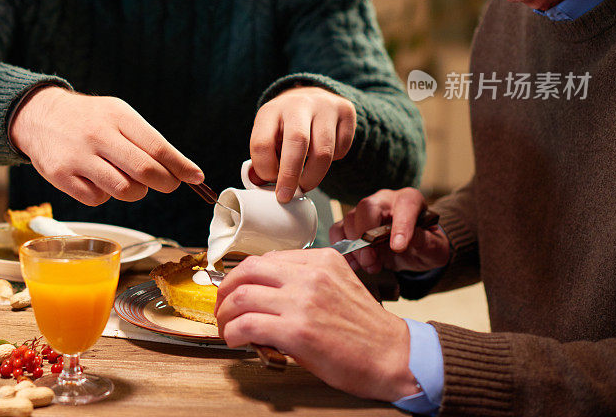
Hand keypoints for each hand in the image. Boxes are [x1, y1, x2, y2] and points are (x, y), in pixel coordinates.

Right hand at [9, 86, 203, 205]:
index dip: (181, 166)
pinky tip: (99, 181)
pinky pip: (98, 199)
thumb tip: (180, 170)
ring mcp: (78, 157)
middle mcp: (98, 135)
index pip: (158, 146)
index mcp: (117, 115)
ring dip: (136, 192)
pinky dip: (106, 196)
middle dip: (165, 183)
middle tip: (169, 185)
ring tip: (130, 181)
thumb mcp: (118, 114)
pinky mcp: (61, 177)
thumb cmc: (91, 118)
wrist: (38, 115)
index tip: (196, 178)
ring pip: (124, 190)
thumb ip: (146, 140)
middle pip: (144, 170)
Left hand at [215, 248, 419, 401]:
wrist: (393, 356)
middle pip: (248, 269)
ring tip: (226, 326)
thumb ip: (305, 280)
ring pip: (242, 295)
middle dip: (226, 289)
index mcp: (320, 260)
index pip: (266, 258)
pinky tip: (235, 340)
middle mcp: (310, 274)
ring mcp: (302, 301)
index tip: (236, 289)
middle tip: (222, 306)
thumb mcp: (337, 286)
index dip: (243, 275)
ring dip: (225, 313)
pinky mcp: (297, 330)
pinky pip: (248, 324)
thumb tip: (266, 292)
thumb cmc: (365, 329)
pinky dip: (233, 332)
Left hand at [250, 87, 355, 201]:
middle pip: (296, 143)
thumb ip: (262, 159)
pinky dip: (335, 160)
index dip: (264, 169)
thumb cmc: (286, 125)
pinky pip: (342, 147)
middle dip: (291, 176)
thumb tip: (257, 182)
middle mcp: (298, 104)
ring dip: (313, 176)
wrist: (312, 97)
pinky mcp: (346, 111)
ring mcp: (325, 106)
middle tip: (287, 196)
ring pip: (323, 151)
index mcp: (271, 111)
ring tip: (306, 183)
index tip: (270, 181)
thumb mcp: (268, 135)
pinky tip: (323, 157)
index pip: (262, 143)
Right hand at [329, 188, 449, 273]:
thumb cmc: (426, 245)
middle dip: (366, 235)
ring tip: (370, 264)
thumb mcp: (435, 247)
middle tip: (371, 259)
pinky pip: (338, 230)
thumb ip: (424, 241)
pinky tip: (354, 263)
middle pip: (367, 207)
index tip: (398, 248)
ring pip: (350, 219)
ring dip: (355, 246)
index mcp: (409, 200)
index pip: (404, 206)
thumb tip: (406, 240)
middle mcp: (385, 201)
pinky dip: (342, 248)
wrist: (417, 252)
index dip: (400, 226)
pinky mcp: (353, 225)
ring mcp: (366, 211)